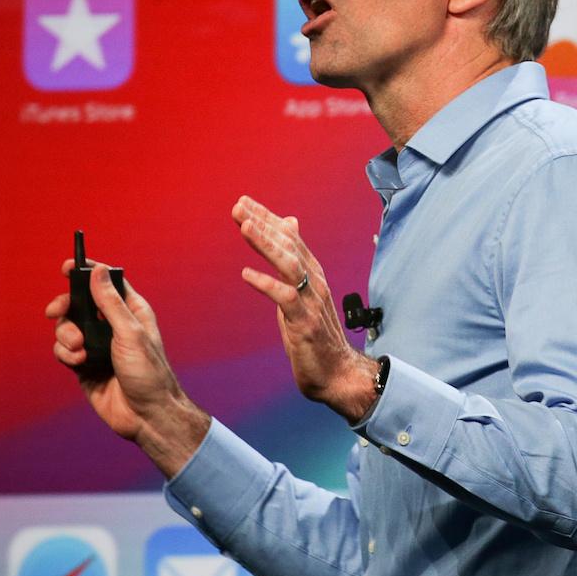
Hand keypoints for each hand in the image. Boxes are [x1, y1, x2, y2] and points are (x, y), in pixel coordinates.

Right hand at [47, 261, 208, 475]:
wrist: (146, 416)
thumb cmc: (149, 373)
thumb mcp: (130, 333)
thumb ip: (111, 303)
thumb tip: (98, 270)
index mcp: (130, 311)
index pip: (106, 283)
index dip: (87, 272)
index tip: (67, 267)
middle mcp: (111, 326)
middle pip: (78, 304)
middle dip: (65, 306)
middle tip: (56, 311)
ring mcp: (96, 346)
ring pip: (67, 328)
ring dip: (66, 335)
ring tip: (79, 348)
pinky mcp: (84, 366)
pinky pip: (64, 351)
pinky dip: (66, 354)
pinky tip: (78, 361)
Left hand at [232, 196, 380, 422]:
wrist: (337, 373)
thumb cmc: (316, 334)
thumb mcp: (303, 292)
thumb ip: (295, 260)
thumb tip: (289, 226)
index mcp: (312, 273)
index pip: (289, 237)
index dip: (267, 218)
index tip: (243, 202)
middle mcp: (314, 281)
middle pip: (287, 245)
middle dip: (263, 223)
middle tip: (239, 206)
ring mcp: (311, 301)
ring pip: (289, 264)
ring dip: (267, 244)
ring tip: (245, 226)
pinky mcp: (305, 322)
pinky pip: (285, 297)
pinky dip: (266, 284)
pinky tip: (246, 274)